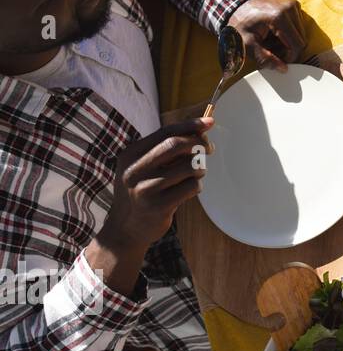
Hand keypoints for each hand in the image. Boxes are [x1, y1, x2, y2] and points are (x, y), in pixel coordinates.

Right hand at [98, 118, 213, 254]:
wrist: (125, 228)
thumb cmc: (141, 191)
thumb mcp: (143, 166)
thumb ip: (165, 149)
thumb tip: (200, 129)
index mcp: (131, 154)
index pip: (165, 132)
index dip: (190, 125)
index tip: (210, 122)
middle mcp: (135, 170)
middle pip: (176, 145)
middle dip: (199, 143)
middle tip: (209, 148)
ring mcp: (145, 188)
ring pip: (189, 167)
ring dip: (200, 168)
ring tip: (195, 174)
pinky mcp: (158, 206)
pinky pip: (192, 187)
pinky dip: (197, 186)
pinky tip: (188, 190)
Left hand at [227, 0, 305, 70]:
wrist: (238, 4)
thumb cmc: (240, 23)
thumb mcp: (247, 43)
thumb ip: (264, 58)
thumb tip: (283, 69)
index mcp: (278, 17)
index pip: (297, 44)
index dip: (291, 57)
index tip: (279, 60)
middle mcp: (289, 8)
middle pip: (301, 39)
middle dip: (289, 48)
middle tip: (272, 49)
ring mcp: (292, 5)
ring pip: (301, 33)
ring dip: (289, 40)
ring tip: (272, 39)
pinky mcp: (293, 4)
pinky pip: (299, 25)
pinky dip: (290, 31)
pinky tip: (276, 31)